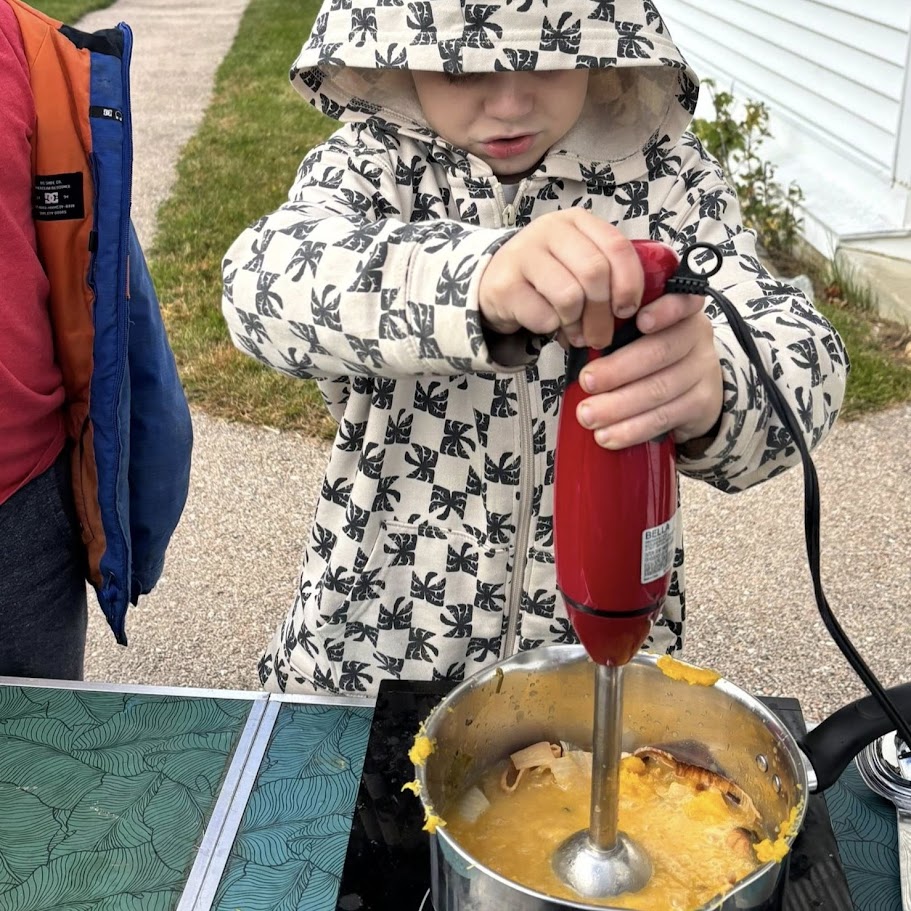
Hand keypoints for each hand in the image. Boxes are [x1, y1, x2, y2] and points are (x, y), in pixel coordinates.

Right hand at [479, 209, 643, 347]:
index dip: (630, 283)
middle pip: (594, 273)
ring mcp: (524, 255)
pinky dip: (552, 329)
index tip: (627, 310)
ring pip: (570, 296)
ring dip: (577, 324)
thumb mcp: (579, 262)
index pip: (617, 246)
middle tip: (601, 336)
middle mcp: (550, 230)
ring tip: (574, 332)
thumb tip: (634, 310)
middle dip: (603, 314)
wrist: (493, 279)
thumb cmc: (547, 275)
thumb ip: (608, 274)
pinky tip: (549, 326)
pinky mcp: (505, 285)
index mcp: (577, 222)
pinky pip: (544, 316)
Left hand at [574, 292, 723, 447]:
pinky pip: (664, 418)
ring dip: (618, 406)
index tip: (639, 320)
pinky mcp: (702, 404)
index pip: (680, 303)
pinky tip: (608, 436)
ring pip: (659, 390)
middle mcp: (696, 337)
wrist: (693, 390)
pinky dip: (632, 429)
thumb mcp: (639, 335)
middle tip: (586, 382)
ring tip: (588, 416)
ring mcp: (703, 371)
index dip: (664, 311)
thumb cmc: (651, 355)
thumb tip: (573, 338)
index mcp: (679, 311)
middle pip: (659, 352)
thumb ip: (615, 331)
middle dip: (617, 370)